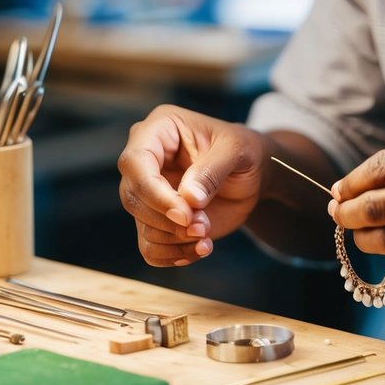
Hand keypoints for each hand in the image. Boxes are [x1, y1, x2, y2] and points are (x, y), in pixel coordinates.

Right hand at [117, 104, 265, 266]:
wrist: (250, 175)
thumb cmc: (243, 153)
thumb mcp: (237, 151)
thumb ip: (213, 170)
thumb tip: (189, 198)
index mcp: (159, 129)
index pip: (135, 162)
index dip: (155, 193)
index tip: (185, 215)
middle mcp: (145, 160)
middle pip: (133, 197)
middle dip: (168, 221)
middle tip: (202, 228)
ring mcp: (148, 192)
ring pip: (142, 225)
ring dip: (175, 240)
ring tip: (206, 237)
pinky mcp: (155, 220)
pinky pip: (150, 247)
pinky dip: (173, 255)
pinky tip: (200, 248)